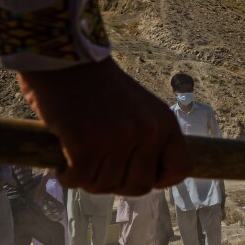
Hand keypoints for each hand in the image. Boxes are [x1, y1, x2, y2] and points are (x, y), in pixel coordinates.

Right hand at [18, 58, 191, 195]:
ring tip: (77, 161)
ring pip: (106, 185)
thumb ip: (147, 138)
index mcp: (165, 122)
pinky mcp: (84, 142)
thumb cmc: (98, 85)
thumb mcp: (140, 108)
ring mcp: (117, 138)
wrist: (64, 58)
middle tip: (97, 169)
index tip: (136, 174)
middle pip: (138, 186)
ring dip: (88, 179)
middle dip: (116, 183)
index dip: (160, 179)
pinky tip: (62, 166)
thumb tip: (146, 178)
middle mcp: (147, 132)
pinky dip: (68, 177)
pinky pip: (78, 178)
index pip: (181, 168)